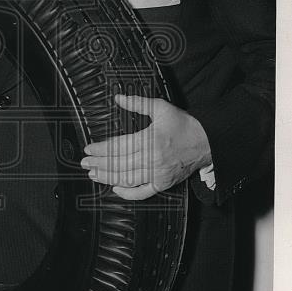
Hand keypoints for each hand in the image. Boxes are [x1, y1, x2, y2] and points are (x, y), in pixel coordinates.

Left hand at [80, 95, 211, 199]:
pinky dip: (127, 193)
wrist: (206, 141)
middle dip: (99, 163)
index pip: (119, 146)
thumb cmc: (183, 125)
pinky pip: (142, 193)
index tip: (89, 149)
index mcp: (150, 140)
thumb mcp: (161, 108)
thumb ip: (138, 103)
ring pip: (126, 179)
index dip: (101, 149)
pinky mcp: (163, 183)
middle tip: (85, 162)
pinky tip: (115, 188)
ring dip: (107, 177)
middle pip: (119, 164)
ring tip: (93, 174)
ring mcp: (158, 174)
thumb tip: (118, 98)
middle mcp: (153, 159)